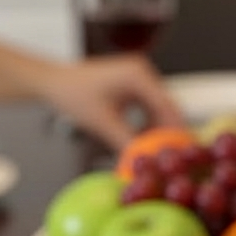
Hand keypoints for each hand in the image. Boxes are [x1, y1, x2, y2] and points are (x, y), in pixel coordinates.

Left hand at [37, 53, 184, 149]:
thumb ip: (127, 144)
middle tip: (168, 157)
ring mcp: (139, 79)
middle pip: (166, 108)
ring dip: (157, 132)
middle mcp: (142, 73)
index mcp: (138, 75)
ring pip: (158, 111)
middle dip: (167, 133)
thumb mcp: (104, 124)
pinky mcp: (133, 87)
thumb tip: (144, 162)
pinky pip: (148, 110)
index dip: (175, 131)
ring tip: (152, 152)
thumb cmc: (74, 94)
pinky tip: (141, 141)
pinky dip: (147, 126)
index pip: (167, 106)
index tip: (179, 151)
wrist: (55, 84)